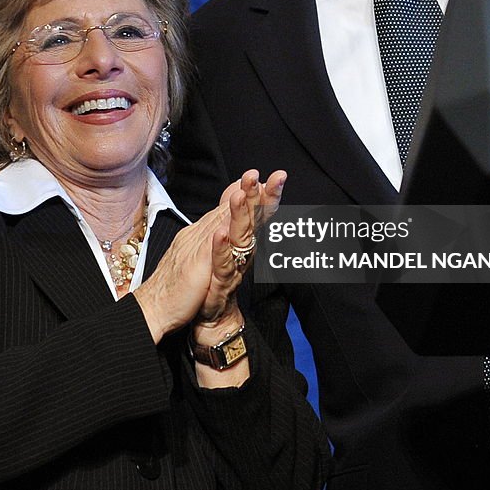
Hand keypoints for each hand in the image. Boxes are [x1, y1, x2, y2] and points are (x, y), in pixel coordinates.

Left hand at [195, 169, 285, 330]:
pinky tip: (221, 232)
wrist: (212, 314)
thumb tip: (241, 187)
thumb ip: (235, 213)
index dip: (268, 193)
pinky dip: (221, 247)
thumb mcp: (229, 239)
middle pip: (253, 220)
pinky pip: (222, 263)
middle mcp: (243, 251)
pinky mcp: (220, 282)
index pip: (259, 211)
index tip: (278, 175)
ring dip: (240, 216)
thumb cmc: (221, 275)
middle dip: (258, 198)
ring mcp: (233, 265)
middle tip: (262, 178)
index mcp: (245, 239)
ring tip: (241, 197)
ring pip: (239, 238)